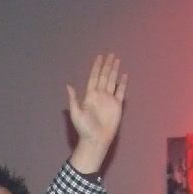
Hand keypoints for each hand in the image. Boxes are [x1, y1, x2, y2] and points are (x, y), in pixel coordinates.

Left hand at [67, 53, 127, 173]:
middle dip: (107, 65)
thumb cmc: (84, 128)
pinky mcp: (117, 105)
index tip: (99, 57)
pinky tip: (124, 75)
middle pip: (104, 76)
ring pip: (112, 81)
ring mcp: (109, 99)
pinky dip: (122, 83)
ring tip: (117, 60)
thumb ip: (74, 99)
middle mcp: (100, 95)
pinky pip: (121, 92)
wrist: (96, 139)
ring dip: (114, 71)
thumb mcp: (76, 113)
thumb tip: (68, 85)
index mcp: (90, 95)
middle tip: (110, 54)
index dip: (96, 67)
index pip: (94, 77)